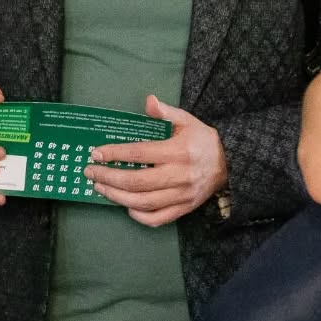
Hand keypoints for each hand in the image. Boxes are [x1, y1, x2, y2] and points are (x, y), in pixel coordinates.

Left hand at [86, 95, 225, 227]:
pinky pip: (159, 218)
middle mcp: (178, 175)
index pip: (139, 153)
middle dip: (109, 178)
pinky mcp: (184, 208)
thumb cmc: (203, 140)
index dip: (115, 154)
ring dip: (118, 197)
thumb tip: (148, 101)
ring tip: (100, 188)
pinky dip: (140, 216)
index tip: (96, 154)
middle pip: (136, 181)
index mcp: (177, 151)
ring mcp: (181, 195)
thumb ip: (166, 112)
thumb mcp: (187, 120)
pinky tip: (126, 207)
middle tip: (90, 173)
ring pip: (144, 202)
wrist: (230, 163)